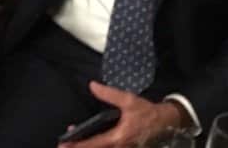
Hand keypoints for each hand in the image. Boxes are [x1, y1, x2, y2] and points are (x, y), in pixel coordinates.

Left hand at [59, 81, 184, 147]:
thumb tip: (92, 86)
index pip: (94, 144)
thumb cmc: (147, 113)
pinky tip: (89, 142)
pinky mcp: (124, 147)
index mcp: (118, 137)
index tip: (64, 143)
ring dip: (87, 147)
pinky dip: (96, 146)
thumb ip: (109, 94)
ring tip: (72, 144)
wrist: (165, 123)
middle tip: (62, 146)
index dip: (78, 144)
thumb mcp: (128, 100)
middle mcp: (119, 147)